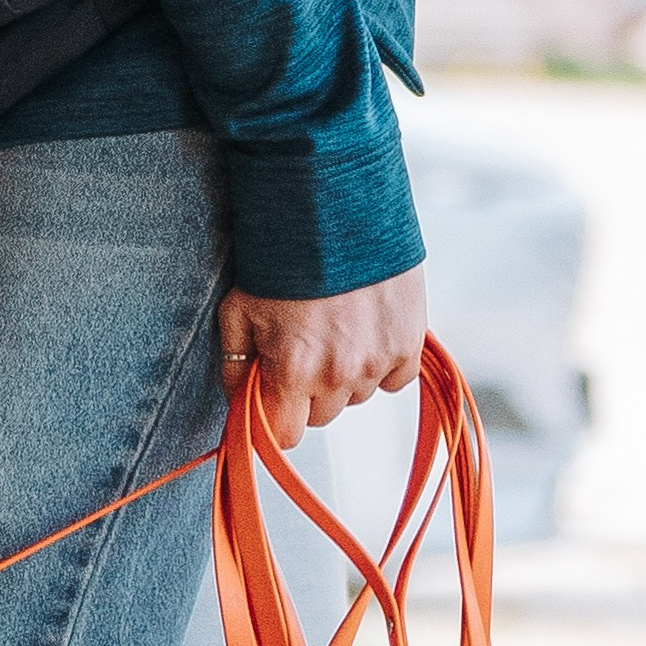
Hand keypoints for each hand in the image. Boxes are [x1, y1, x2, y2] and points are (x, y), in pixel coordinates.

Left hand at [219, 268, 424, 450]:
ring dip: (345, 376)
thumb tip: (238, 404)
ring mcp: (378, 361)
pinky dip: (383, 364)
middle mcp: (338, 375)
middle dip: (309, 393)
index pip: (285, 436)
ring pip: (357, 396)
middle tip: (304, 349)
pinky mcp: (409, 343)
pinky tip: (367, 331)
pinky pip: (395, 379)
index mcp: (292, 372)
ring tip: (335, 329)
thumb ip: (235, 367)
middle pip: (321, 415)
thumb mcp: (238, 312)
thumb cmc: (281, 259)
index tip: (274, 398)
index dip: (277, 418)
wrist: (335, 209)